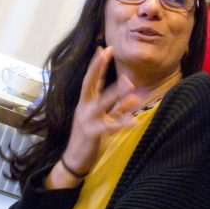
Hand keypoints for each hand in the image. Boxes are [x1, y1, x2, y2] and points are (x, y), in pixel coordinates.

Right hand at [46, 46, 139, 188]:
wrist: (74, 160)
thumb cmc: (89, 137)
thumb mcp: (102, 119)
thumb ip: (117, 107)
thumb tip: (133, 94)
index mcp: (85, 103)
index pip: (90, 80)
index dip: (96, 64)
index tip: (104, 48)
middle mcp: (84, 108)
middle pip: (90, 84)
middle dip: (98, 67)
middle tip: (106, 51)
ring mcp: (87, 121)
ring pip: (102, 104)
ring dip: (115, 94)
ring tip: (129, 84)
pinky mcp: (92, 134)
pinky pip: (110, 127)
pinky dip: (122, 124)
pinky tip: (135, 121)